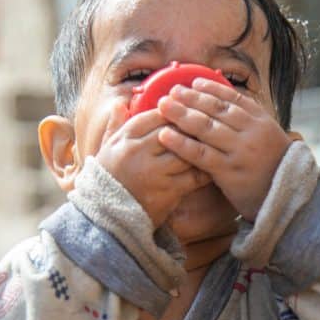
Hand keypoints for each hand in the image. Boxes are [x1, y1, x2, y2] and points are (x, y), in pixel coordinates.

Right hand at [95, 102, 210, 228]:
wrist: (106, 217)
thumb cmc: (108, 180)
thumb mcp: (106, 149)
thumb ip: (116, 125)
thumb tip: (121, 103)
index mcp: (124, 138)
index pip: (156, 115)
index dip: (174, 112)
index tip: (186, 112)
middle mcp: (138, 152)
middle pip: (175, 131)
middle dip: (191, 128)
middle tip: (207, 126)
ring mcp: (153, 172)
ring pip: (187, 152)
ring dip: (200, 148)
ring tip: (213, 144)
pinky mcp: (167, 191)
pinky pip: (193, 176)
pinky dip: (204, 171)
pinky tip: (212, 167)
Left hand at [157, 78, 299, 221]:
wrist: (286, 199)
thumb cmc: (271, 167)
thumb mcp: (266, 137)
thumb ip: (247, 121)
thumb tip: (221, 102)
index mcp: (261, 121)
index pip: (233, 98)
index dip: (211, 89)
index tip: (192, 82)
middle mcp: (251, 132)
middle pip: (216, 109)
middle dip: (191, 98)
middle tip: (171, 91)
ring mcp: (240, 151)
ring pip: (206, 128)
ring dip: (182, 114)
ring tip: (163, 106)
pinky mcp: (229, 172)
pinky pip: (200, 154)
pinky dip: (181, 143)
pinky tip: (165, 135)